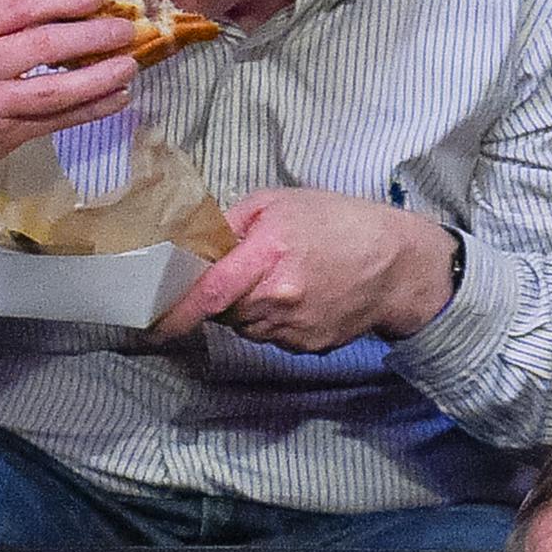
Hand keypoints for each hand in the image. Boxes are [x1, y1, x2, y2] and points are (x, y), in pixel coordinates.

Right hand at [0, 0, 137, 175]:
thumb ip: (4, 21)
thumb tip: (67, 10)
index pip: (21, 8)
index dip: (64, 1)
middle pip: (44, 48)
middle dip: (92, 37)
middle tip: (123, 31)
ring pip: (54, 92)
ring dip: (99, 79)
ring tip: (128, 66)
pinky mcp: (2, 137)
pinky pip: (54, 123)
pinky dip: (89, 111)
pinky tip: (115, 99)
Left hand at [148, 189, 458, 350]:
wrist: (401, 266)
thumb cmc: (342, 224)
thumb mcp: (282, 204)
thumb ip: (231, 224)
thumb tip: (189, 245)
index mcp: (269, 255)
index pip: (208, 293)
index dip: (174, 311)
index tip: (150, 322)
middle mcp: (276, 298)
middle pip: (220, 309)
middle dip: (219, 294)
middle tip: (246, 270)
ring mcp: (290, 328)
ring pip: (243, 324)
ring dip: (247, 306)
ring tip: (283, 278)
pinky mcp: (302, 347)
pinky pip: (268, 336)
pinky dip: (272, 319)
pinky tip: (300, 297)